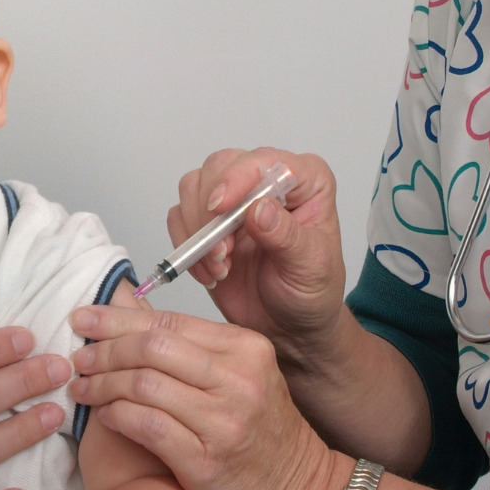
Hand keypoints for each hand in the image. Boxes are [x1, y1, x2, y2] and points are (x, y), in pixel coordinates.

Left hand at [68, 306, 337, 489]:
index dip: (117, 318)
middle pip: (151, 348)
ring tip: (82, 387)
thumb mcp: (240, 373)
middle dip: (104, 349)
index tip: (84, 319)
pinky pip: (146, 426)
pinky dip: (116, 416)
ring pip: (143, 385)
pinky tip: (103, 415)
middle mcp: (238, 379)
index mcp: (244, 347)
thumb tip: (123, 312)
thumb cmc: (261, 431)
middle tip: (78, 356)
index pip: (167, 321)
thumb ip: (188, 345)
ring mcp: (223, 421)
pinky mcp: (206, 461)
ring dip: (103, 384)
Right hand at [170, 148, 346, 361]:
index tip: (220, 207)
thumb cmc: (311, 295)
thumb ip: (287, 237)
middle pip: (220, 166)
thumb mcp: (311, 269)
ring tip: (220, 266)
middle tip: (221, 252)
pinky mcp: (206, 220)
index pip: (263, 160)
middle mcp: (265, 181)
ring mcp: (233, 199)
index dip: (238, 177)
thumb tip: (258, 209)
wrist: (289, 329)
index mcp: (304, 181)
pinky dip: (187, 245)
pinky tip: (210, 271)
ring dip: (198, 231)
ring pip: (194, 187)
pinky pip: (178, 215)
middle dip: (212, 211)